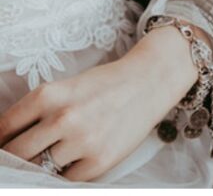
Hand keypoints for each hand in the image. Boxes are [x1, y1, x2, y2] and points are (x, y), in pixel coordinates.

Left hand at [0, 26, 196, 181]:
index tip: (2, 148)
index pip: (3, 130)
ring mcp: (82, 141)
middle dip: (14, 160)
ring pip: (40, 169)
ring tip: (55, 155)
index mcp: (47, 96)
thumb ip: (36, 113)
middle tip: (21, 158)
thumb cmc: (104, 85)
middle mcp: (62, 118)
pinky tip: (75, 158)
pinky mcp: (100, 160)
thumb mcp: (64, 89)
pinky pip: (67, 179)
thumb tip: (8, 143)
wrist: (150, 81)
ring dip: (42, 166)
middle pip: (16, 154)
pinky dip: (66, 173)